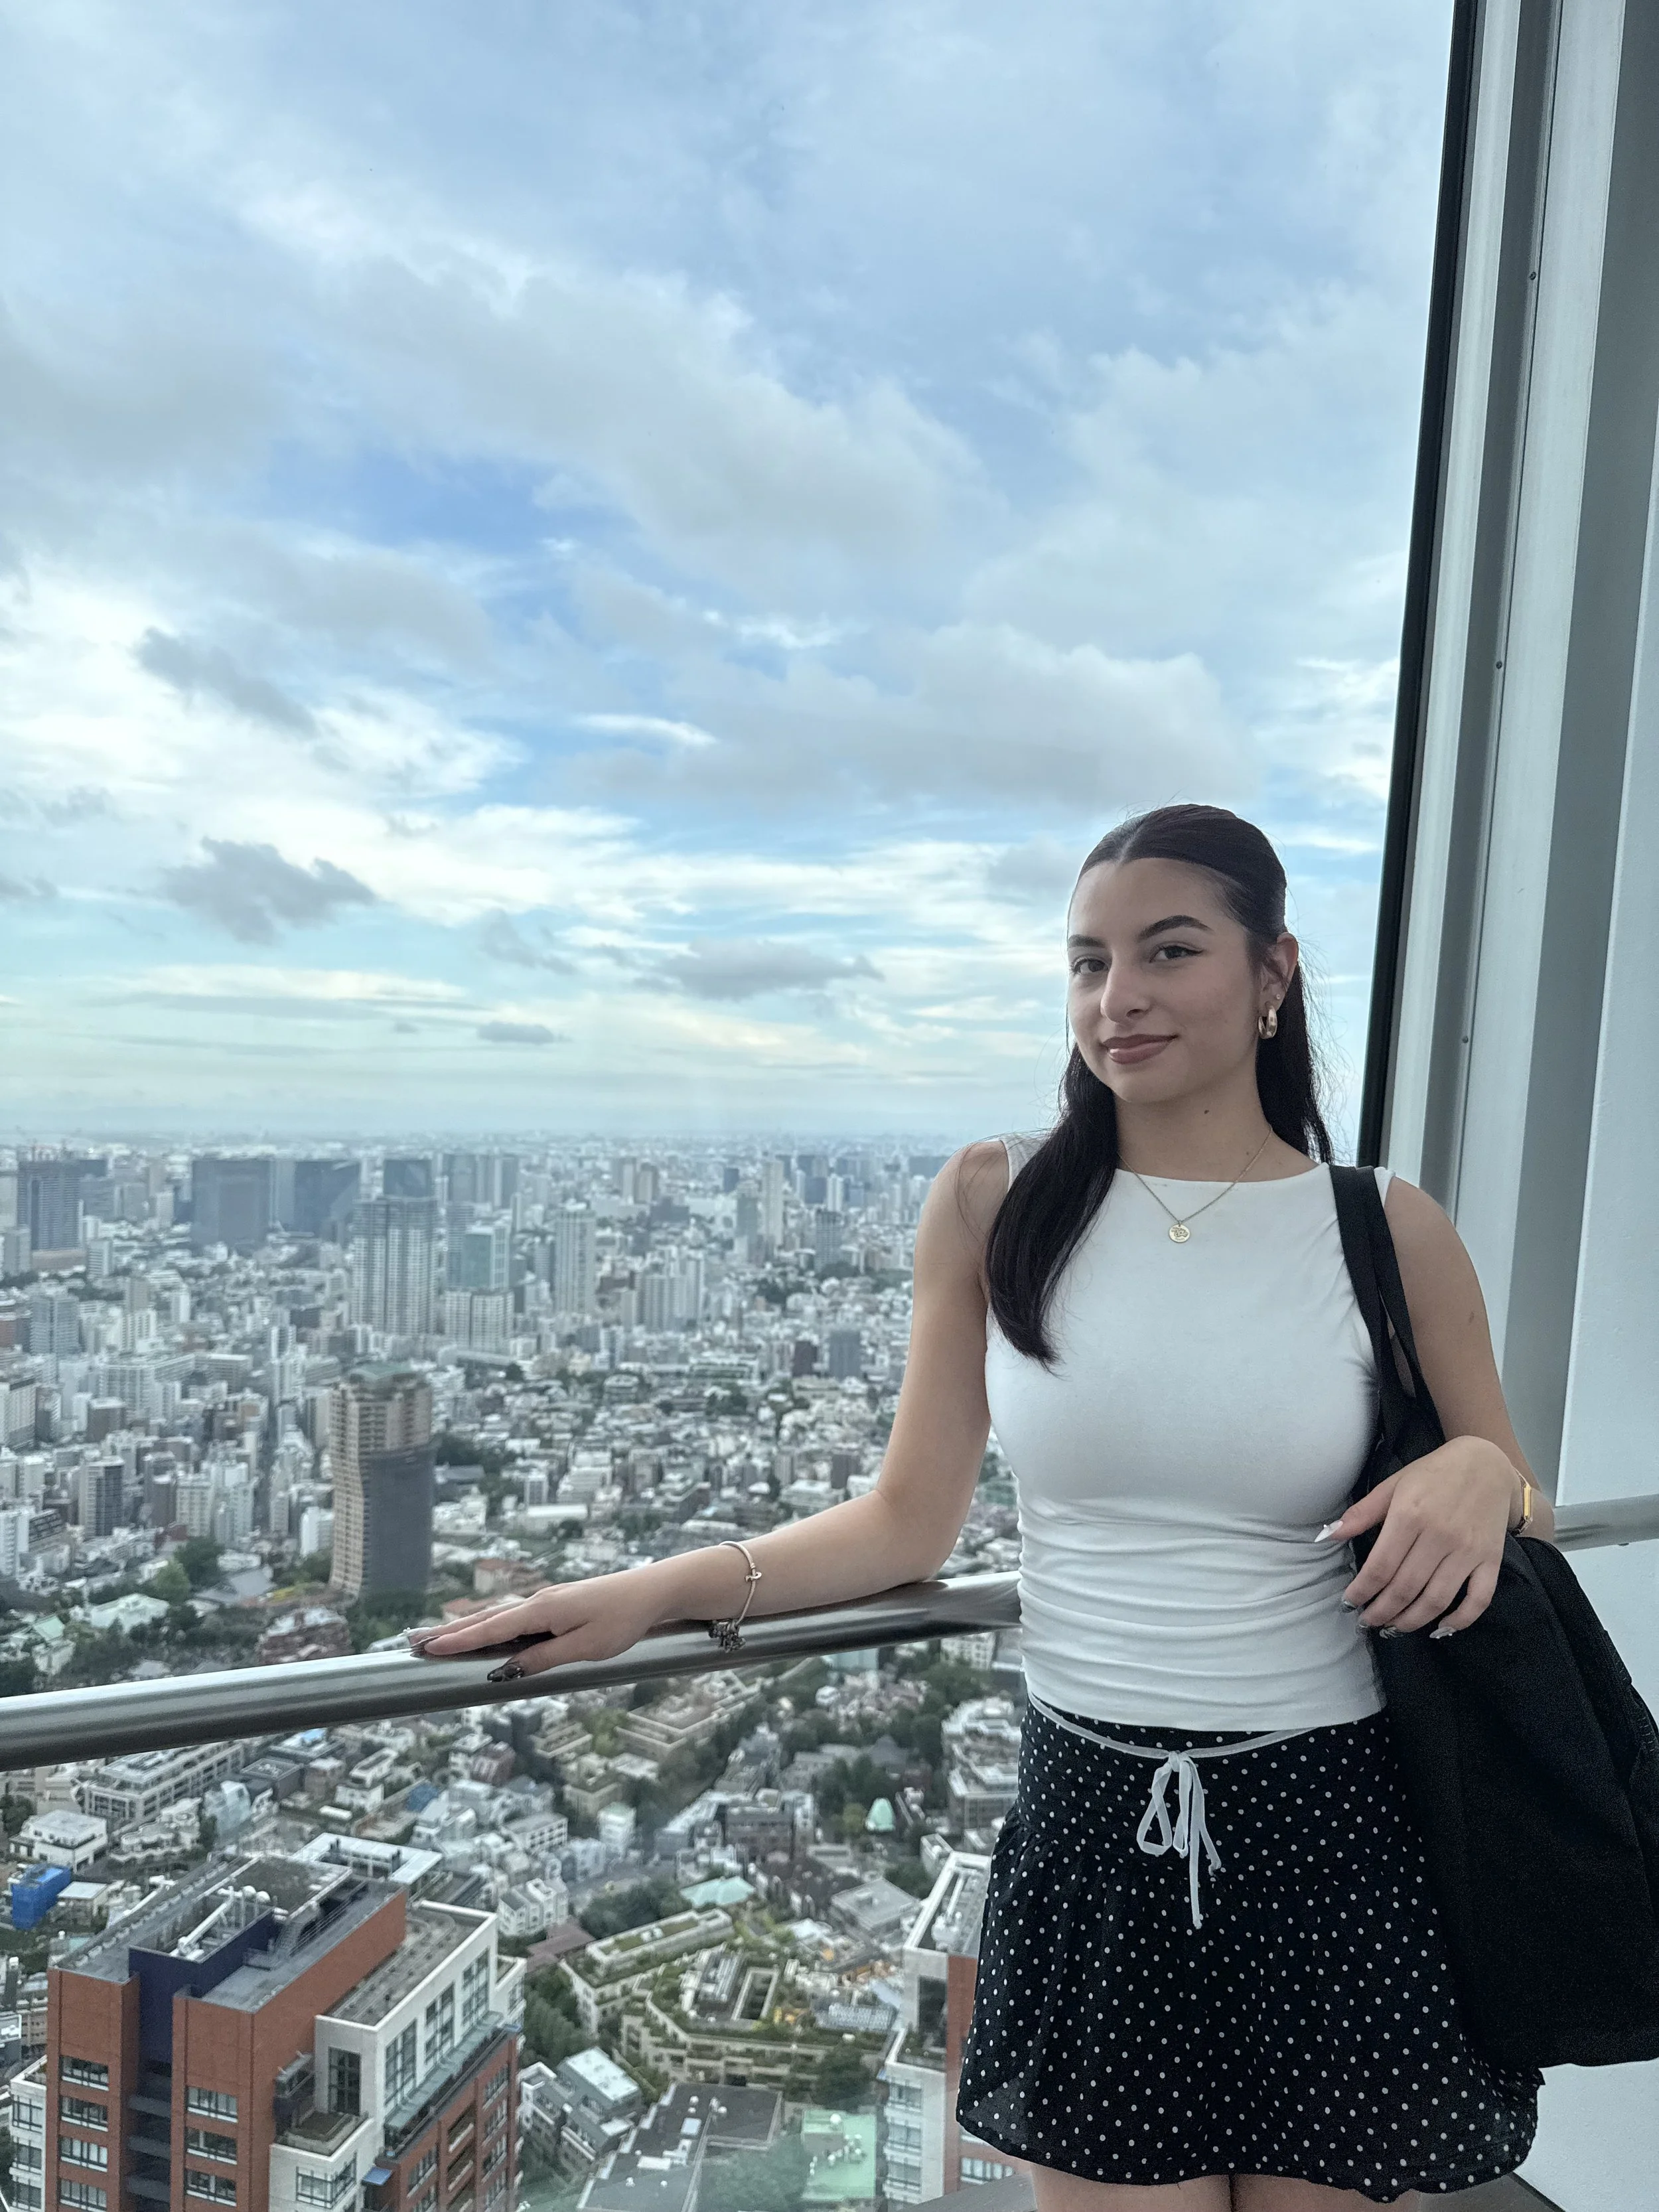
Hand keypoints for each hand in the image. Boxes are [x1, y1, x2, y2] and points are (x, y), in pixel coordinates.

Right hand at [406, 1571, 663, 1678]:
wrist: (651, 1591)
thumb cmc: (622, 1620)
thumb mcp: (584, 1647)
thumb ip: (543, 1658)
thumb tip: (504, 1671)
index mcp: (542, 1610)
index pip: (491, 1628)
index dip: (458, 1641)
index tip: (427, 1648)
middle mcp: (538, 1601)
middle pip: (485, 1619)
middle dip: (450, 1632)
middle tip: (414, 1643)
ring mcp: (546, 1601)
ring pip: (497, 1616)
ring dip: (465, 1627)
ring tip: (435, 1637)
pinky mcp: (556, 1604)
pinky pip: (513, 1616)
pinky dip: (489, 1623)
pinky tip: (482, 1631)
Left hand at [1324, 1435, 1517, 1637]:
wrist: (1486, 1464)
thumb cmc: (1433, 1474)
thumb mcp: (1393, 1484)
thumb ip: (1361, 1513)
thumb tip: (1328, 1535)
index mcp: (1410, 1515)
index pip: (1380, 1566)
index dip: (1362, 1591)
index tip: (1349, 1604)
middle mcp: (1439, 1536)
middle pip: (1405, 1588)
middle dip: (1381, 1611)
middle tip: (1367, 1622)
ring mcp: (1468, 1551)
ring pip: (1436, 1599)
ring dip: (1411, 1621)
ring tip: (1393, 1628)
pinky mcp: (1491, 1560)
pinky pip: (1478, 1599)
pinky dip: (1460, 1620)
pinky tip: (1440, 1629)